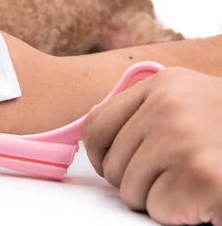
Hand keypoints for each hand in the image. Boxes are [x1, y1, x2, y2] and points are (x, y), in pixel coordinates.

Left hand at [82, 67, 221, 224]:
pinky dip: (180, 214)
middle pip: (111, 165)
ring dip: (158, 197)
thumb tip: (94, 134)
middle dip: (136, 180)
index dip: (100, 155)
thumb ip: (146, 110)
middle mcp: (168, 108)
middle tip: (174, 175)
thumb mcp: (190, 100)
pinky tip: (205, 196)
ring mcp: (183, 141)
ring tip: (192, 182)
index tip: (115, 164)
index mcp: (162, 86)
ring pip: (129, 191)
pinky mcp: (200, 177)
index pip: (95, 126)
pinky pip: (157, 210)